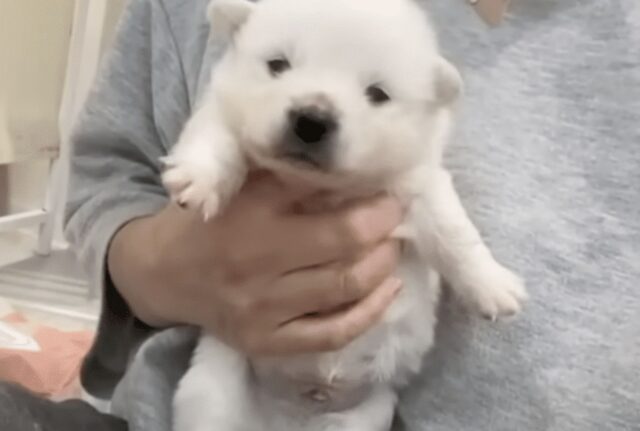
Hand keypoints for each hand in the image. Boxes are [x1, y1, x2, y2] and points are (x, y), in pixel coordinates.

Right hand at [108, 173, 402, 355]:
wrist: (162, 274)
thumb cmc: (206, 221)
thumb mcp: (235, 182)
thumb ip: (284, 172)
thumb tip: (349, 167)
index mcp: (248, 212)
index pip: (319, 194)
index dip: (365, 192)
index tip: (389, 187)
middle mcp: (256, 260)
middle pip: (342, 241)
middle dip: (383, 225)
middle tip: (397, 214)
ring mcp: (262, 307)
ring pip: (345, 286)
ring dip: (383, 263)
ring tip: (393, 246)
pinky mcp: (267, 341)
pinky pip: (332, 333)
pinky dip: (371, 311)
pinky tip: (388, 288)